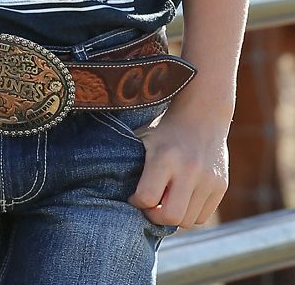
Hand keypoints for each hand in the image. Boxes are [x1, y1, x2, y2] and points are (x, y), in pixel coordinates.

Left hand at [128, 106, 229, 229]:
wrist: (202, 114)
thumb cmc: (165, 130)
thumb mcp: (144, 139)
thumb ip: (133, 165)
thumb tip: (115, 190)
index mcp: (164, 156)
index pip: (147, 198)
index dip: (136, 202)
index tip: (134, 196)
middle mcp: (189, 169)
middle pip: (170, 216)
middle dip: (155, 216)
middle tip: (150, 206)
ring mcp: (208, 179)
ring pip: (188, 221)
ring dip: (173, 216)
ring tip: (166, 200)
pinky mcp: (221, 186)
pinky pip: (202, 216)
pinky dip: (190, 213)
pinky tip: (182, 197)